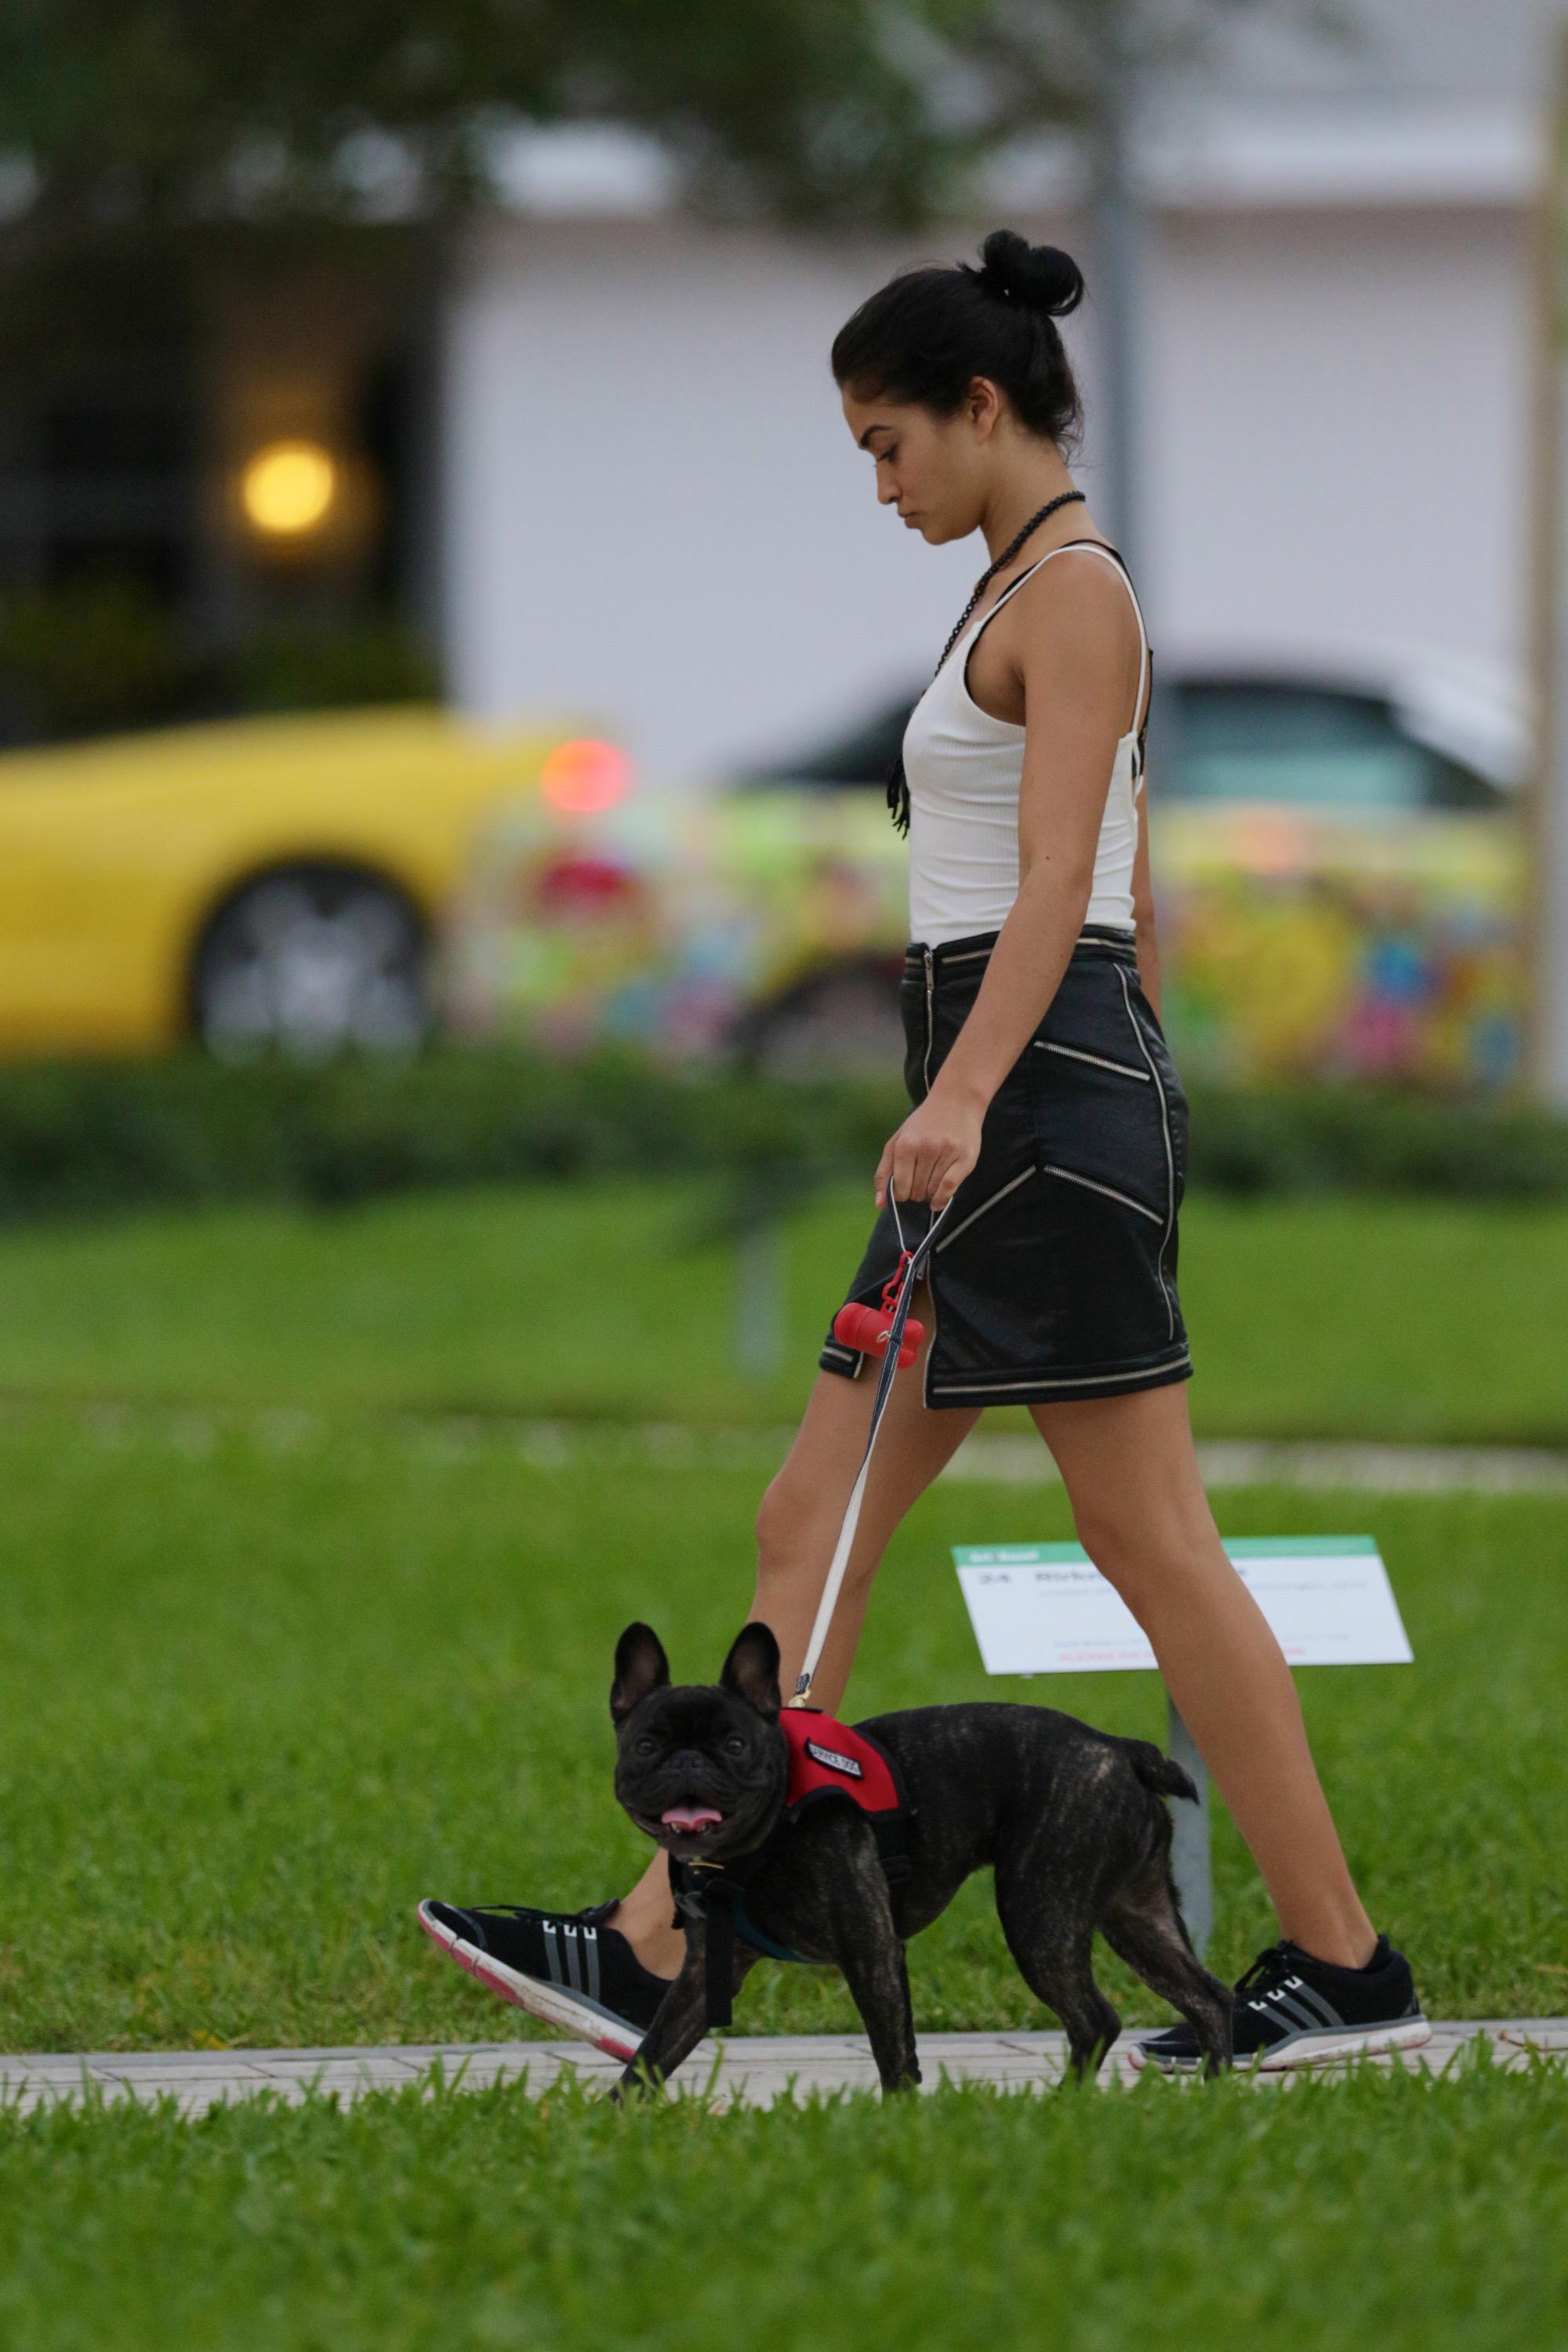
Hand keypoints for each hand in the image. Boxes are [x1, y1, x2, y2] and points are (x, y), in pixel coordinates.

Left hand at [874, 1086, 983, 1214]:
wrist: (956, 1101)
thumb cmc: (923, 1123)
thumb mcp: (897, 1141)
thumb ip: (884, 1171)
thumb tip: (879, 1204)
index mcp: (905, 1145)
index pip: (900, 1186)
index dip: (900, 1193)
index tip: (904, 1189)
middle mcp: (925, 1148)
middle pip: (916, 1190)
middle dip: (915, 1192)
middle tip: (919, 1180)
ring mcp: (947, 1153)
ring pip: (932, 1190)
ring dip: (929, 1192)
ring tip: (930, 1178)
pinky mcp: (965, 1158)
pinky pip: (950, 1187)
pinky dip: (942, 1199)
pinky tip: (938, 1201)